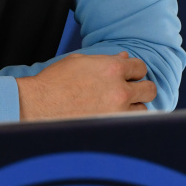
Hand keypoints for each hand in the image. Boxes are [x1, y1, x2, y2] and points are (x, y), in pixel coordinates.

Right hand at [16, 51, 156, 120]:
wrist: (37, 106)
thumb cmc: (55, 82)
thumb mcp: (79, 61)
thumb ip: (105, 60)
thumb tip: (124, 58)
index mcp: (112, 68)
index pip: (140, 67)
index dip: (134, 71)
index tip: (129, 75)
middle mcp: (119, 89)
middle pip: (149, 89)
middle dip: (141, 88)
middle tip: (131, 91)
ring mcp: (117, 111)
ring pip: (143, 109)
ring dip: (135, 107)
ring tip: (121, 107)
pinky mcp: (110, 127)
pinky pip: (130, 125)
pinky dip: (126, 121)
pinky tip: (117, 118)